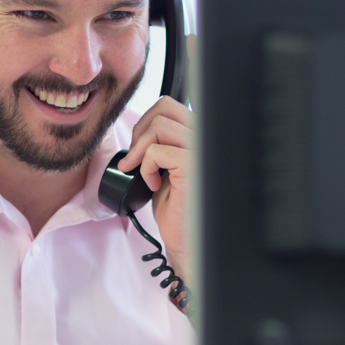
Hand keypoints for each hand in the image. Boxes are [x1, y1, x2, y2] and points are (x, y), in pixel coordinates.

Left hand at [117, 95, 192, 292]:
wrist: (186, 240)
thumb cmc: (177, 207)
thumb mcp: (166, 166)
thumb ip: (163, 142)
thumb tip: (143, 124)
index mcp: (201, 137)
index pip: (170, 105)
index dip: (147, 121)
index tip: (139, 149)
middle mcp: (207, 141)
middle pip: (165, 107)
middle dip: (141, 131)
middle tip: (136, 159)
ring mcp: (203, 153)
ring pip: (160, 125)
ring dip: (140, 149)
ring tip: (142, 172)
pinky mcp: (193, 168)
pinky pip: (157, 151)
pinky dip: (145, 167)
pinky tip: (152, 185)